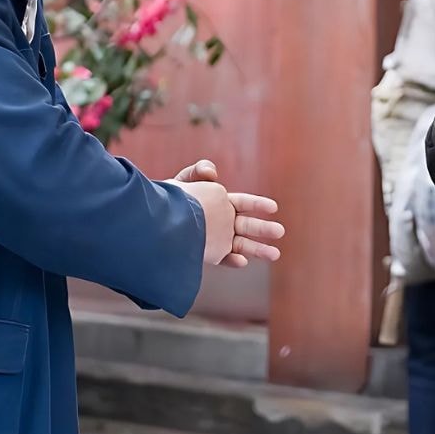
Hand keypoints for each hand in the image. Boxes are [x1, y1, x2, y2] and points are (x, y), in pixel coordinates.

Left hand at [170, 160, 284, 268]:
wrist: (154, 225)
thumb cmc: (167, 202)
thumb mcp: (183, 181)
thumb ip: (199, 171)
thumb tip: (213, 173)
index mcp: (219, 203)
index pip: (243, 203)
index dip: (258, 204)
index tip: (273, 207)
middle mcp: (221, 222)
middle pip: (247, 225)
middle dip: (264, 229)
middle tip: (280, 231)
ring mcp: (215, 240)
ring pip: (241, 245)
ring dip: (258, 249)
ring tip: (275, 254)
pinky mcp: (206, 254)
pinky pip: (222, 259)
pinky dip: (232, 260)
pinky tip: (242, 261)